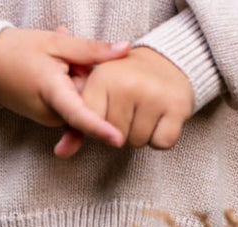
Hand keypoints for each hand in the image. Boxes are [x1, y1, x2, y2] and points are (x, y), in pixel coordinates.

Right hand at [0, 27, 130, 150]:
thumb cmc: (18, 50)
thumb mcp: (56, 43)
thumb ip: (91, 49)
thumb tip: (125, 49)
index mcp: (51, 92)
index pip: (79, 115)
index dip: (99, 128)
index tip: (117, 139)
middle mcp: (51, 114)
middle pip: (88, 105)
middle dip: (90, 81)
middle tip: (72, 58)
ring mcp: (50, 119)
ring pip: (80, 105)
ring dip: (79, 82)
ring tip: (60, 61)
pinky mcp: (50, 119)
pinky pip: (71, 105)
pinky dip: (71, 87)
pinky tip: (59, 69)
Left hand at [54, 47, 192, 158]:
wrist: (167, 62)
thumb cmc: (124, 81)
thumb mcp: (98, 94)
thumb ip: (76, 125)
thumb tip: (60, 153)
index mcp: (102, 77)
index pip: (91, 126)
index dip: (99, 128)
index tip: (108, 112)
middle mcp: (127, 84)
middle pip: (115, 138)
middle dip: (122, 131)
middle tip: (131, 107)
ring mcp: (154, 94)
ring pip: (138, 142)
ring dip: (141, 134)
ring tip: (145, 110)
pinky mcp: (177, 106)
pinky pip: (161, 143)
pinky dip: (161, 138)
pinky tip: (161, 117)